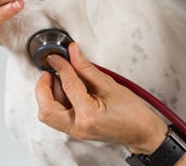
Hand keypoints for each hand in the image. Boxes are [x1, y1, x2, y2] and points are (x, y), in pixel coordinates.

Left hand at [35, 43, 167, 154]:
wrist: (142, 131)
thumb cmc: (133, 112)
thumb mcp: (111, 85)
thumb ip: (88, 69)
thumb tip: (74, 54)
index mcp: (88, 114)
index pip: (68, 85)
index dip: (61, 66)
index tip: (57, 56)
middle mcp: (78, 127)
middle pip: (46, 109)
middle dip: (42, 88)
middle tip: (50, 71)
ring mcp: (76, 132)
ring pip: (48, 115)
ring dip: (48, 96)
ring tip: (59, 80)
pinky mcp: (76, 131)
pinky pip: (57, 117)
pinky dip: (56, 102)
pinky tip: (66, 91)